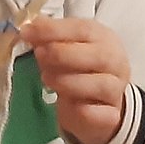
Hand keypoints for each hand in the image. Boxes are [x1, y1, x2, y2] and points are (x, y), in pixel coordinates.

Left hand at [15, 16, 130, 143]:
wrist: (98, 102)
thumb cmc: (79, 68)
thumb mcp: (66, 47)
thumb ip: (49, 38)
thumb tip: (29, 28)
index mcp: (104, 39)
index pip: (84, 29)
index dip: (55, 30)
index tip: (28, 32)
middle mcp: (115, 62)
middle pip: (99, 56)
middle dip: (63, 55)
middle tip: (39, 55)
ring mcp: (116, 90)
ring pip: (101, 85)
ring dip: (69, 81)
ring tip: (47, 79)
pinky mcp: (112, 115)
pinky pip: (101, 114)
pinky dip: (82, 110)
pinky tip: (65, 105)